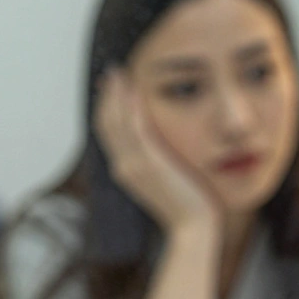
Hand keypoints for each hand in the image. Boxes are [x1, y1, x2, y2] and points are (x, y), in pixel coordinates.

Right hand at [94, 70, 219, 229]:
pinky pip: (135, 128)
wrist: (193, 225)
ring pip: (115, 122)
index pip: (109, 133)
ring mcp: (134, 165)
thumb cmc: (189, 204)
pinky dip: (131, 107)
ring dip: (116, 95)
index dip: (107, 109)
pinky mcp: (149, 163)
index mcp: (126, 170)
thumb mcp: (168, 179)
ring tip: (118, 74)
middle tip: (112, 73)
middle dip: (107, 96)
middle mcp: (123, 166)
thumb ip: (160, 161)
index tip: (111, 88)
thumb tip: (164, 148)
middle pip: (105, 124)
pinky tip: (133, 89)